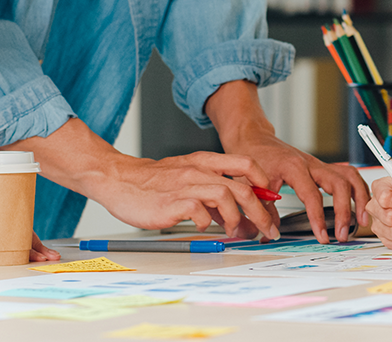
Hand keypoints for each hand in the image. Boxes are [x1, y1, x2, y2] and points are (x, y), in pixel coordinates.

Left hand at [0, 214, 59, 261]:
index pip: (13, 236)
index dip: (29, 246)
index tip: (40, 254)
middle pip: (20, 237)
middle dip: (38, 247)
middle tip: (52, 256)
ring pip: (17, 240)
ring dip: (33, 248)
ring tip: (47, 255)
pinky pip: (9, 244)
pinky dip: (22, 249)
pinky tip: (30, 253)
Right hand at [94, 151, 280, 239]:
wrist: (119, 179)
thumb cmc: (153, 182)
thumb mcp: (188, 178)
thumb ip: (212, 193)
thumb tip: (236, 216)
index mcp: (204, 161)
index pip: (245, 163)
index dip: (263, 181)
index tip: (272, 199)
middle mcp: (198, 171)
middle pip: (242, 187)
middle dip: (260, 211)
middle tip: (266, 228)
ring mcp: (186, 186)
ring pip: (226, 196)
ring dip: (236, 218)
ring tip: (233, 230)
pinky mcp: (173, 203)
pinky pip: (200, 213)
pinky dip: (208, 223)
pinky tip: (204, 227)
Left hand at [206, 80, 368, 243]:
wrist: (255, 139)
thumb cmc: (253, 158)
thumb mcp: (252, 184)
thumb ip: (263, 209)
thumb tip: (272, 233)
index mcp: (294, 167)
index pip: (312, 195)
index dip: (319, 218)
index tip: (323, 236)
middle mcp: (311, 164)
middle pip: (339, 184)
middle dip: (345, 211)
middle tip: (342, 234)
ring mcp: (320, 164)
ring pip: (350, 176)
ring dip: (360, 198)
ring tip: (363, 220)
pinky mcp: (324, 167)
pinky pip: (348, 175)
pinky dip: (358, 190)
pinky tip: (361, 205)